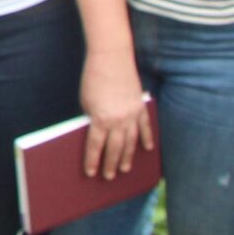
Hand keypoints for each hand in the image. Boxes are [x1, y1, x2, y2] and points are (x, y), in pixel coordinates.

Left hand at [77, 55, 151, 178]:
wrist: (112, 58)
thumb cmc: (93, 78)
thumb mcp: (86, 102)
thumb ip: (92, 119)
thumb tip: (98, 134)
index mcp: (101, 119)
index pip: (96, 146)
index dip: (93, 161)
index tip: (91, 173)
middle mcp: (119, 120)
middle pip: (115, 148)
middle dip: (111, 163)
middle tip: (109, 176)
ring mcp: (132, 114)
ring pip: (131, 141)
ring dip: (128, 156)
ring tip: (124, 169)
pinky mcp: (140, 106)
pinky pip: (145, 127)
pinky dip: (146, 138)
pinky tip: (147, 149)